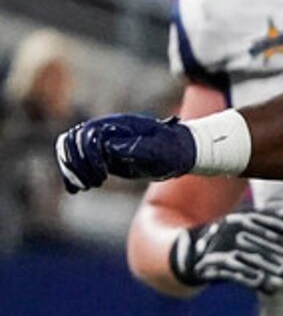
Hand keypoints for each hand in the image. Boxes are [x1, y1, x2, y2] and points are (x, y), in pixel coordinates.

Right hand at [55, 114, 197, 191]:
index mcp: (118, 125)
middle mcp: (105, 131)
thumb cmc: (173, 150)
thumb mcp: (161, 150)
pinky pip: (78, 159)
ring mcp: (103, 143)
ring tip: (84, 187)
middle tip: (92, 184)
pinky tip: (74, 190)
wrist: (180, 150)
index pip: (87, 136)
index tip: (103, 176)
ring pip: (70, 149)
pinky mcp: (104, 156)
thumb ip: (138, 147)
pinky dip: (72, 172)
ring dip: (71, 169)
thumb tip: (110, 148)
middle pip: (73, 141)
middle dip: (77, 164)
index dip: (90, 156)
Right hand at [169, 202, 282, 294]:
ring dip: (278, 268)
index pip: (270, 219)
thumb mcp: (256, 222)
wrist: (195, 250)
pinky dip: (254, 280)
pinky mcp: (214, 264)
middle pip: (266, 239)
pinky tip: (271, 288)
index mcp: (245, 216)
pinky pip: (236, 273)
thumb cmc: (237, 236)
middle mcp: (234, 228)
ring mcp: (223, 245)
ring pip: (255, 257)